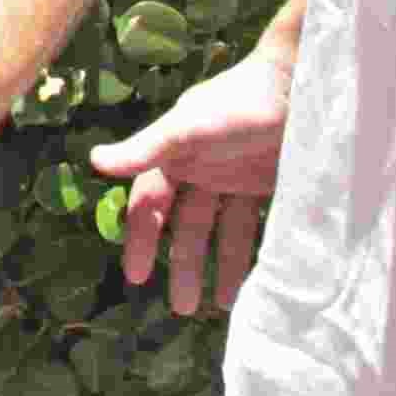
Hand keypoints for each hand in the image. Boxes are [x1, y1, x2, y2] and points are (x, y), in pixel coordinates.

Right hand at [91, 34, 297, 317]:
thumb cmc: (239, 102)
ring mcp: (235, 178)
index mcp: (175, 155)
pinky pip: (254, 227)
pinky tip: (255, 280)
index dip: (142, 240)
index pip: (150, 205)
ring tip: (224, 306)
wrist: (301, 86)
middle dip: (184, 266)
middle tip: (183, 309)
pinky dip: (252, 253)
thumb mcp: (188, 127)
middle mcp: (202, 169)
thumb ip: (146, 148)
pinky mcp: (266, 184)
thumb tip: (95, 163)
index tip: (136, 279)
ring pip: (223, 232)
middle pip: (187, 226)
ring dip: (222, 267)